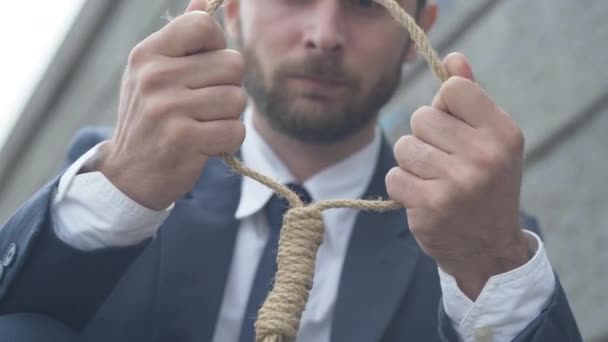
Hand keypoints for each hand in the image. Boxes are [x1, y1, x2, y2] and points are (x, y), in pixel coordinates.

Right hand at [96, 0, 246, 209]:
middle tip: (204, 105)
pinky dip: (227, 140)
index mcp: (149, 54)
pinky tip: (205, 144)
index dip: (217, 46)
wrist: (129, 174)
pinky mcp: (184, 139)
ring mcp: (168, 108)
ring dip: (228, 117)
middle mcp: (156, 76)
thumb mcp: (154, 72)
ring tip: (202, 125)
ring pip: (237, 99)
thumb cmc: (151, 118)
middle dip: (228, 87)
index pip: (204, 25)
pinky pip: (235, 131)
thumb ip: (182, 38)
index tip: (205, 68)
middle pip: (233, 64)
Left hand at [386, 52, 529, 298]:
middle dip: (425, 137)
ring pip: (404, 147)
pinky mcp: (431, 206)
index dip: (444, 106)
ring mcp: (458, 182)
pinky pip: (394, 177)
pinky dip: (402, 187)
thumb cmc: (486, 183)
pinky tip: (424, 199)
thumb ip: (470, 99)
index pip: (453, 89)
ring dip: (412, 164)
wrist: (489, 248)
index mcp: (503, 132)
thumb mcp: (490, 140)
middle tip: (445, 162)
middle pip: (421, 117)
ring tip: (435, 181)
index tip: (454, 129)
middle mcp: (485, 155)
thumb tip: (453, 57)